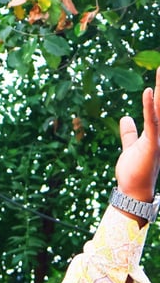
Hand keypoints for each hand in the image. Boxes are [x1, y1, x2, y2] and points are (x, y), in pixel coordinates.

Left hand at [115, 68, 159, 202]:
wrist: (133, 191)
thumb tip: (125, 118)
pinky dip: (149, 106)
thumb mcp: (130, 147)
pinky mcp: (152, 143)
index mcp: (155, 130)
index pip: (159, 106)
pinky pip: (152, 121)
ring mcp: (158, 137)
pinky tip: (149, 91)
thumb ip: (129, 133)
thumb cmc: (132, 171)